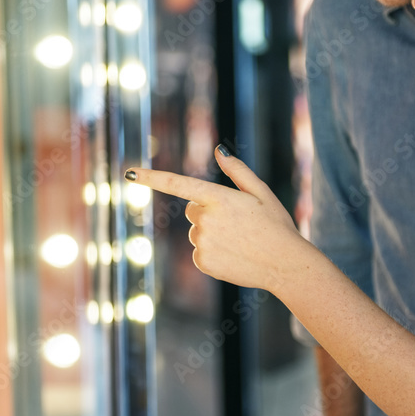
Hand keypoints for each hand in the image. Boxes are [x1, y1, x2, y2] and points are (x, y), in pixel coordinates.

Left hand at [127, 146, 308, 291]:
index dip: (151, 177)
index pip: (178, 184)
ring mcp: (202, 243)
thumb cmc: (276, 225)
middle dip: (209, 213)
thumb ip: (237, 170)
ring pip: (196, 232)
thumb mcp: (262, 192)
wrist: (286, 265)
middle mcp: (206, 220)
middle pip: (193, 210)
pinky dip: (213, 253)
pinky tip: (234, 255)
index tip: (128, 173)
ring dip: (212, 234)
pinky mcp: (202, 262)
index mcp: (219, 198)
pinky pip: (199, 252)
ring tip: (240, 242)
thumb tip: (218, 150)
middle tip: (238, 223)